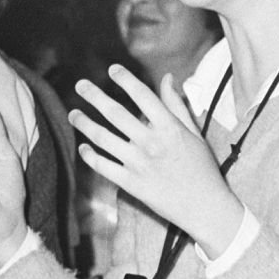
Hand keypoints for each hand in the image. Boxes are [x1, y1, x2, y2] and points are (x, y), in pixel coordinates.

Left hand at [69, 63, 229, 235]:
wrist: (205, 208)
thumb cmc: (203, 169)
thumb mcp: (195, 133)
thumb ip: (177, 105)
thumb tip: (168, 78)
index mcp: (169, 128)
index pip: (142, 95)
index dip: (125, 79)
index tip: (113, 70)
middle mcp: (151, 143)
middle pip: (115, 113)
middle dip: (94, 96)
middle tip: (80, 85)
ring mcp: (138, 164)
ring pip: (102, 137)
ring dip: (84, 123)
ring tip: (74, 114)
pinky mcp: (131, 184)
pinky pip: (103, 166)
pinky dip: (89, 156)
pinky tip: (83, 147)